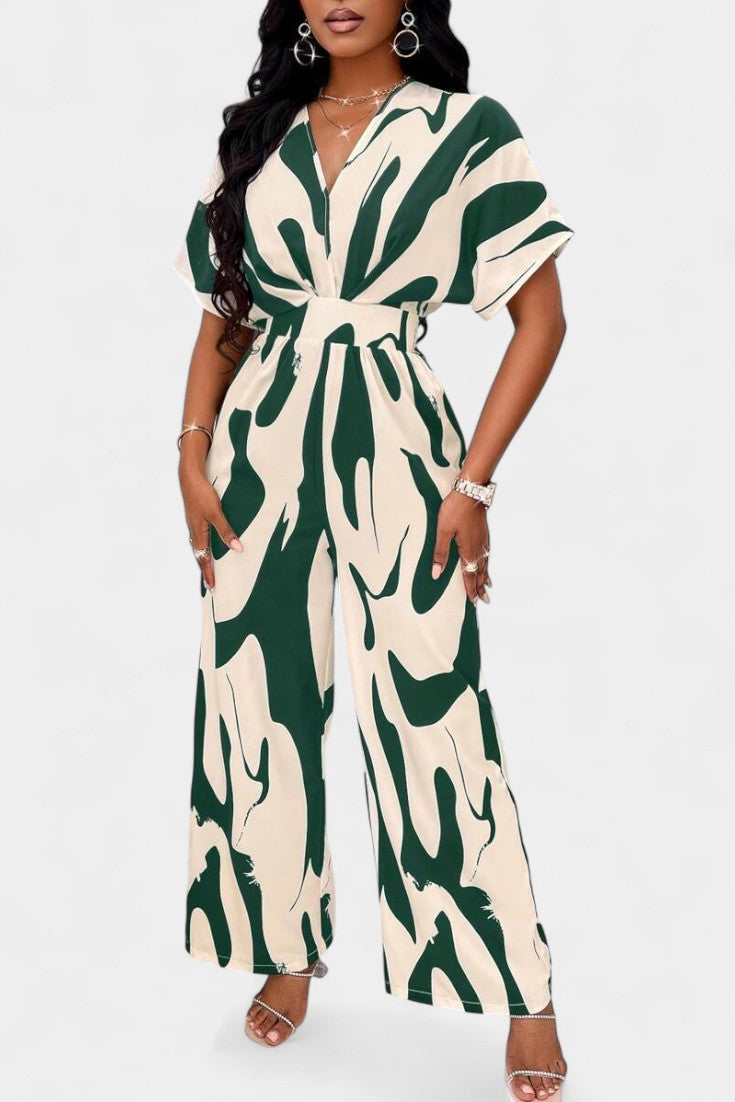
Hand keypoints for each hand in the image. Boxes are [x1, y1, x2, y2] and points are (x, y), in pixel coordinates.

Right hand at [178, 461, 242, 588]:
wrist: (189, 476)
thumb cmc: (202, 494)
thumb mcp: (216, 513)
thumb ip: (226, 531)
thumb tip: (237, 549)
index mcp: (197, 533)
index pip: (203, 559)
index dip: (208, 573)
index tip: (212, 587)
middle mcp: (194, 531)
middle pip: (199, 556)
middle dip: (205, 570)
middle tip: (210, 584)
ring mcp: (194, 524)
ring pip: (199, 547)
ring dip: (204, 559)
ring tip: (209, 569)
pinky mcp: (196, 518)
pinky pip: (200, 538)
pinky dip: (204, 547)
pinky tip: (208, 546)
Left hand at [431, 490, 490, 603]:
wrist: (470, 491)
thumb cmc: (455, 509)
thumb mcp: (443, 532)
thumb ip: (440, 553)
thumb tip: (436, 573)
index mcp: (468, 550)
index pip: (469, 575)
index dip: (470, 589)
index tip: (473, 601)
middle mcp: (478, 548)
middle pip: (480, 572)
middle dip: (480, 587)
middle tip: (484, 600)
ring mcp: (482, 540)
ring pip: (485, 563)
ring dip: (485, 577)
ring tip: (488, 586)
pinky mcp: (483, 533)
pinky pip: (487, 554)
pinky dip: (487, 563)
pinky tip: (486, 562)